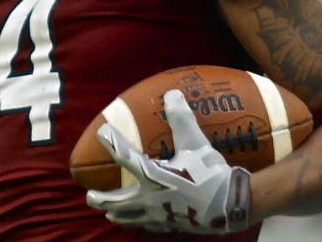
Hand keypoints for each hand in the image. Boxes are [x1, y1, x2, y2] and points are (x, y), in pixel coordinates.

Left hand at [86, 89, 251, 233]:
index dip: (112, 142)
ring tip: (108, 214)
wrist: (232, 207)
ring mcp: (160, 215)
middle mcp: (151, 198)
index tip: (102, 131)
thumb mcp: (196, 143)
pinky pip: (149, 226)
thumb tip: (172, 94)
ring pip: (131, 218)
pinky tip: (139, 223)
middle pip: (118, 201)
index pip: (124, 156)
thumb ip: (181, 119)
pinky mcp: (171, 225)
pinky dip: (139, 224)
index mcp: (153, 176)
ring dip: (117, 214)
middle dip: (102, 198)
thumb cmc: (212, 174)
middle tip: (89, 194)